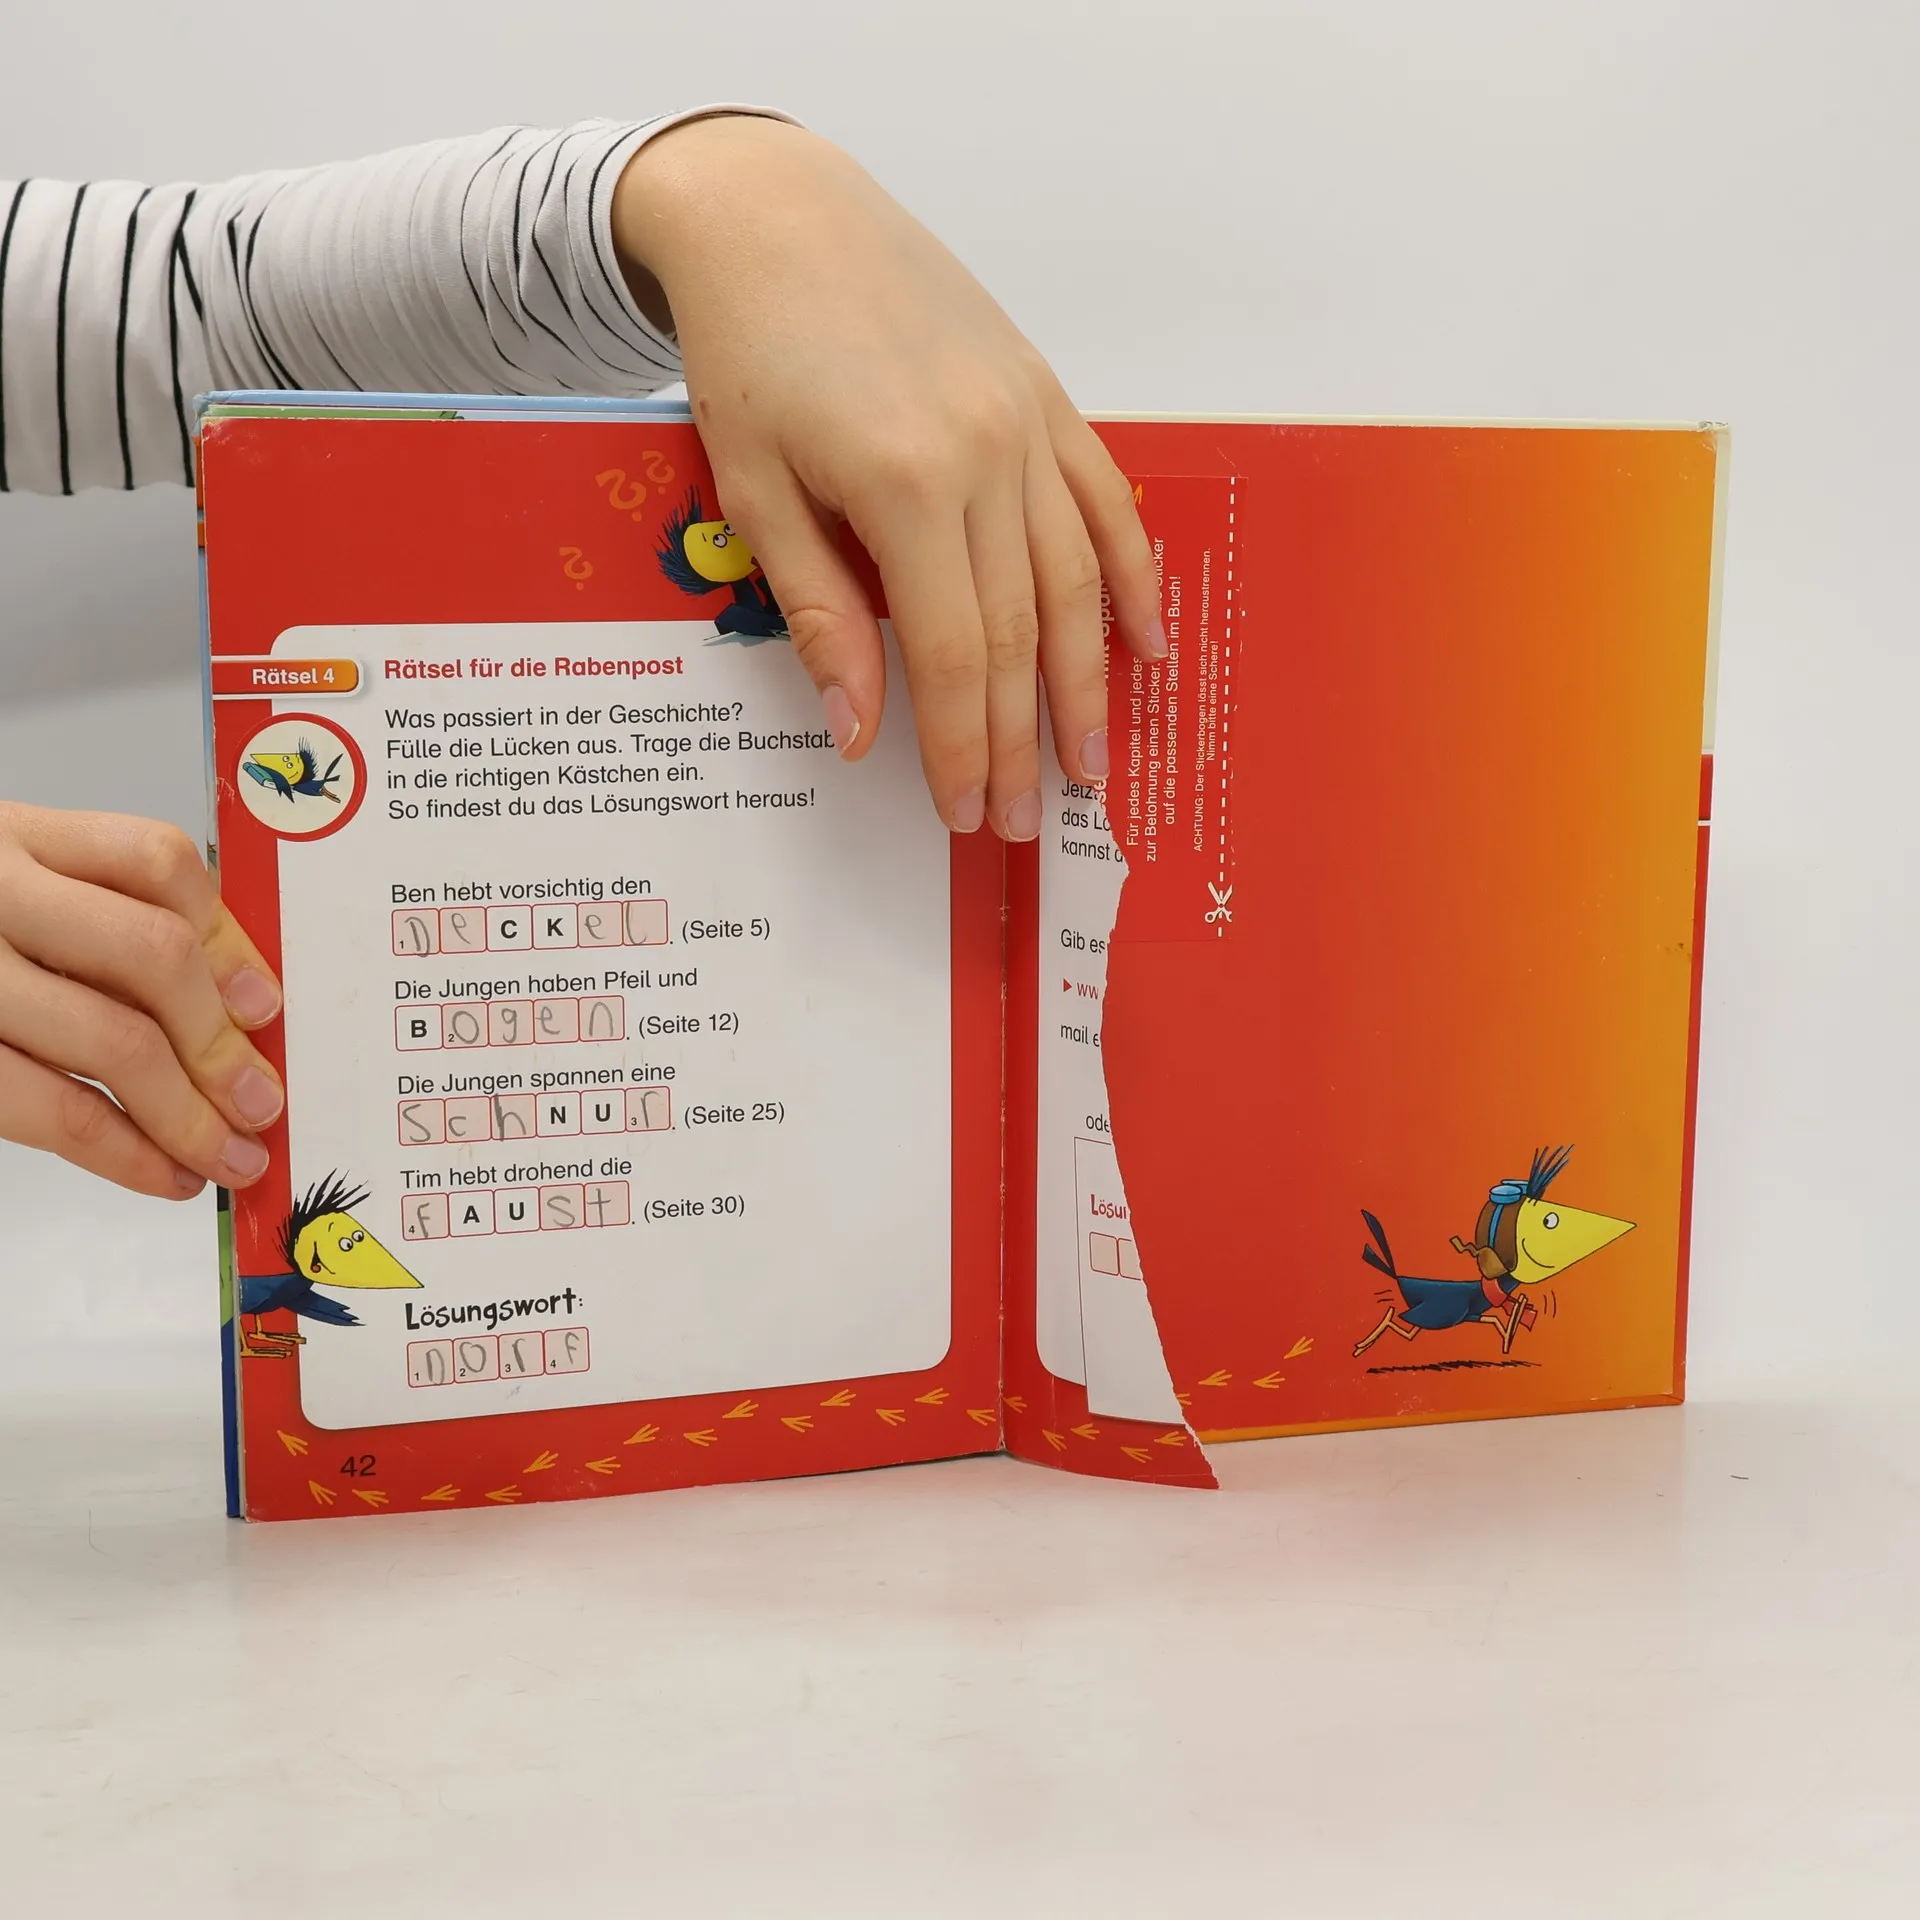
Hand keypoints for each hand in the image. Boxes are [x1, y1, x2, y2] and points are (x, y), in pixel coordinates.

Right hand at [0, 804, 284, 1197]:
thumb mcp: (22, 892)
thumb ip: (112, 922)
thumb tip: (241, 1009)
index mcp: (20, 837)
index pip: (154, 864)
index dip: (227, 941)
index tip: (266, 1008)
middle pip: (149, 956)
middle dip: (221, 1043)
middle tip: (262, 1103)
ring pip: (111, 1040)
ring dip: (189, 1115)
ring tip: (230, 1156)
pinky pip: (51, 1107)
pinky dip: (123, 1151)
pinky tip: (165, 1173)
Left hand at [612, 116, 1164, 838]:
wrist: (779, 214)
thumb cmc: (749, 350)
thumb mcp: (756, 492)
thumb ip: (820, 614)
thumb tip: (859, 732)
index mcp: (904, 484)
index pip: (949, 653)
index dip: (961, 744)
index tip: (967, 810)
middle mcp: (985, 455)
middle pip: (1020, 631)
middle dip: (1022, 737)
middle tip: (1027, 820)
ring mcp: (1026, 420)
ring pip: (1077, 577)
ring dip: (1088, 680)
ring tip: (1092, 761)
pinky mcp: (1044, 393)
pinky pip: (1105, 499)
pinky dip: (1132, 575)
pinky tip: (1145, 643)